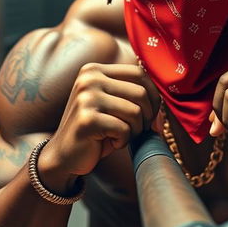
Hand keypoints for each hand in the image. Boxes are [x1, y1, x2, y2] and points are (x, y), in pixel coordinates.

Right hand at [42, 63, 160, 176]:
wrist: (65, 156)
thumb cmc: (96, 131)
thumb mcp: (115, 106)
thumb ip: (136, 96)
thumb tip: (163, 104)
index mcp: (95, 70)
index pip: (139, 73)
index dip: (152, 95)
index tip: (149, 115)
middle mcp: (89, 79)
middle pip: (141, 92)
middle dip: (146, 116)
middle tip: (135, 130)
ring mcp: (86, 98)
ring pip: (135, 112)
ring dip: (134, 130)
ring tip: (120, 136)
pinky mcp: (87, 119)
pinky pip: (124, 129)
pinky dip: (123, 141)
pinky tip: (109, 143)